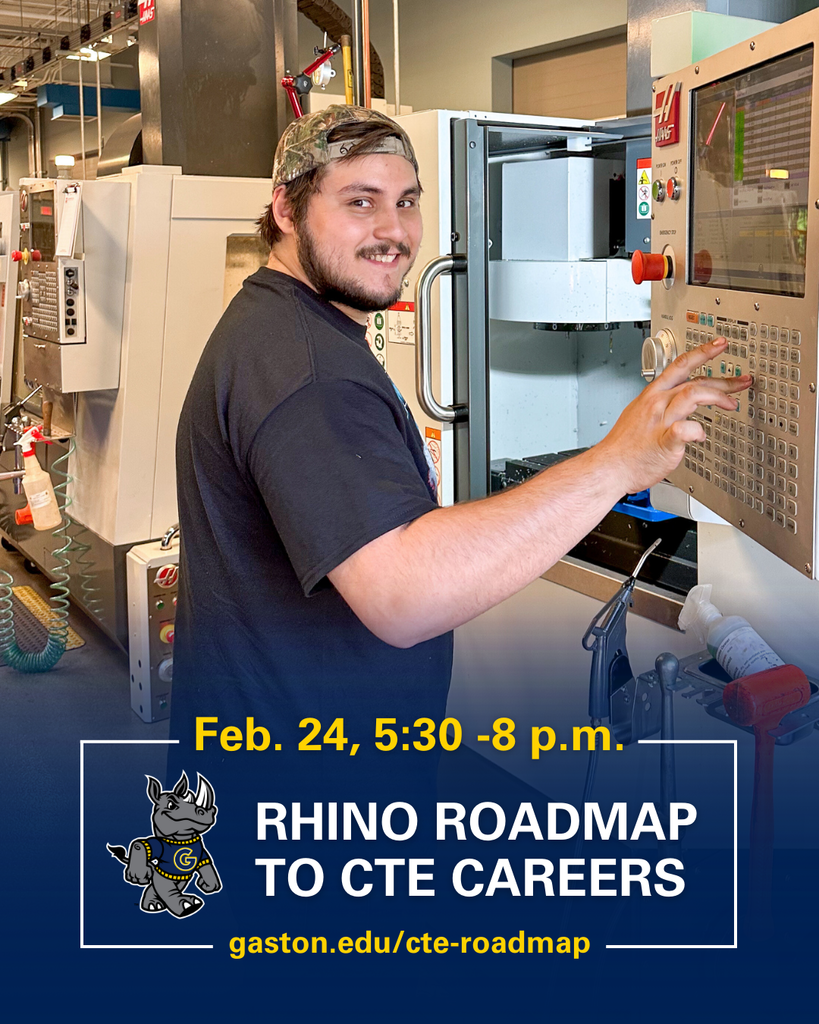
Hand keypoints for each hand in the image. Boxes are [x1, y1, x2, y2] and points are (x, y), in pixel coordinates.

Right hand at [592, 337, 749, 494]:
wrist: (609, 467)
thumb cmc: (625, 447)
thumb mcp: (639, 415)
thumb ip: (661, 409)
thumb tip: (681, 413)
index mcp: (652, 395)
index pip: (680, 365)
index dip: (703, 352)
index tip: (720, 345)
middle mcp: (657, 404)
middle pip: (695, 381)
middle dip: (723, 379)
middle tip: (742, 381)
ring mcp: (661, 422)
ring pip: (693, 395)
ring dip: (718, 397)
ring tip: (732, 404)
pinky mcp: (665, 442)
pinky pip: (686, 430)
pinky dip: (698, 430)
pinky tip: (702, 435)